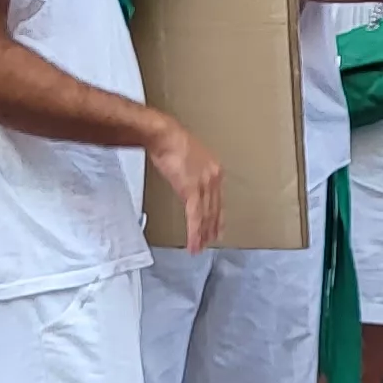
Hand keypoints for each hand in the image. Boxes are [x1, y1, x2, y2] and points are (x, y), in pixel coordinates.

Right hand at [147, 116, 224, 251]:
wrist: (165, 135)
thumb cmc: (172, 143)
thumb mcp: (189, 160)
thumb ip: (193, 175)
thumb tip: (188, 185)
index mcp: (215, 170)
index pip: (218, 200)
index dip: (217, 216)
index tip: (216, 228)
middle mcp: (214, 178)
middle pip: (214, 210)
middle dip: (211, 229)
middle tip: (209, 243)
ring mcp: (205, 184)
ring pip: (206, 216)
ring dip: (203, 234)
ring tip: (199, 247)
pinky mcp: (192, 189)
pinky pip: (195, 216)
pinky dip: (195, 231)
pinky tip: (194, 242)